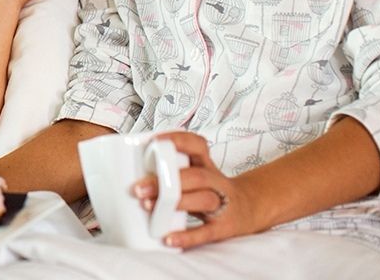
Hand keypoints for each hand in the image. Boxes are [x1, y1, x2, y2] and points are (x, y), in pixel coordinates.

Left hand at [133, 131, 257, 247]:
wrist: (250, 209)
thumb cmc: (211, 189)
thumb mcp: (198, 173)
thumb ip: (173, 171)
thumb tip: (129, 171)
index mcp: (207, 165)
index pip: (198, 145)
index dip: (178, 140)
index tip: (153, 142)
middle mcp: (217, 181)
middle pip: (196, 176)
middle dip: (167, 180)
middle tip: (138, 187)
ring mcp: (223, 204)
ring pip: (204, 199)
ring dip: (175, 202)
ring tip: (147, 206)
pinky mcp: (224, 227)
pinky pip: (206, 232)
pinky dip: (187, 236)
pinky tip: (168, 238)